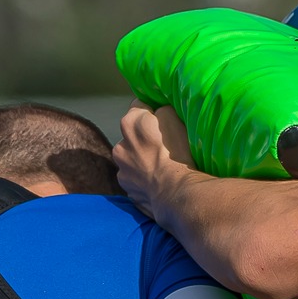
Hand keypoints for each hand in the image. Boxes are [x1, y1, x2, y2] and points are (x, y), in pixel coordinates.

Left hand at [116, 103, 195, 217]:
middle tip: (164, 145)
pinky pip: (134, 178)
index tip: (164, 121)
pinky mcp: (127, 189)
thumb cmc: (178, 153)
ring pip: (131, 158)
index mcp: (130, 123)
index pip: (140, 106)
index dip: (153, 112)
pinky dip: (142, 178)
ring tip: (161, 166)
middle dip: (144, 137)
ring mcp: (121, 170)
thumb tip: (159, 111)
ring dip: (141, 159)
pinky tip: (157, 181)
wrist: (175, 192)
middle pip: (132, 135)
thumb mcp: (174, 118)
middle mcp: (119, 145)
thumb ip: (162, 110)